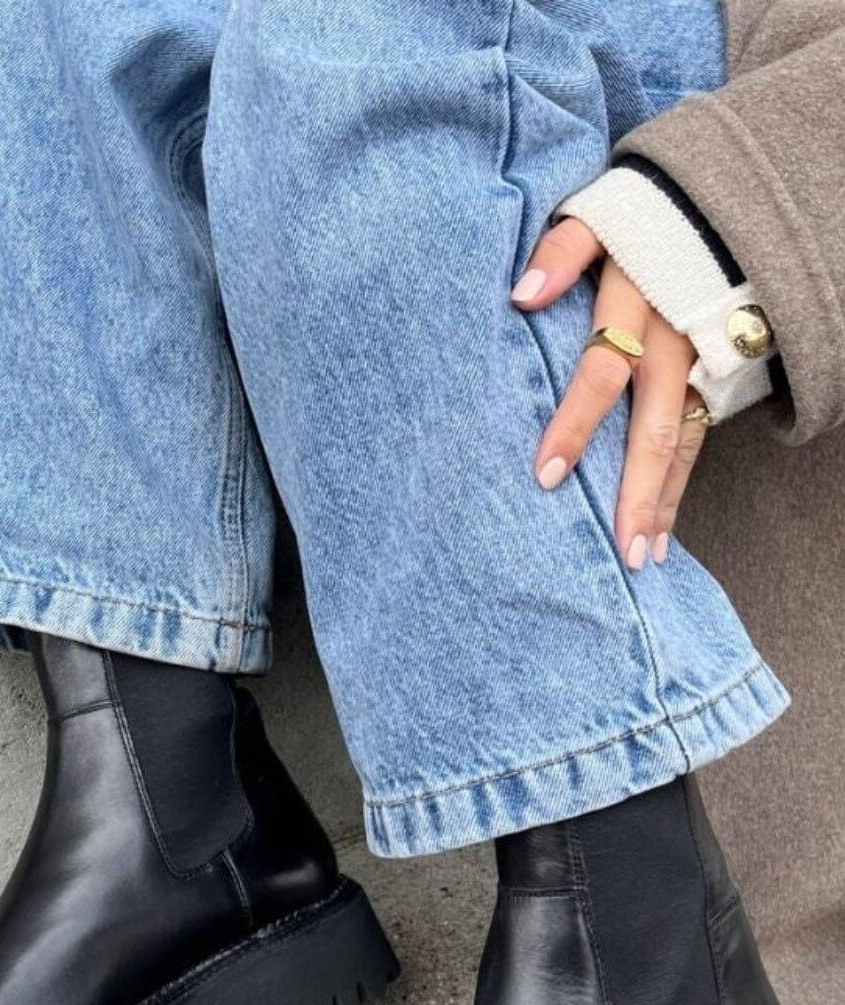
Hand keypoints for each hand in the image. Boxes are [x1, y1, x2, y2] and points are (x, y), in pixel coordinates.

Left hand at [512, 217, 709, 570]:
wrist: (725, 203)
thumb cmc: (643, 219)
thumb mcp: (600, 215)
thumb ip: (562, 250)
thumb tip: (522, 294)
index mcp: (638, 303)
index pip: (600, 373)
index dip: (574, 425)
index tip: (546, 476)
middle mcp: (675, 342)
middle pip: (653, 429)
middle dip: (636, 494)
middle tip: (621, 553)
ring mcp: (702, 364)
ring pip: (683, 444)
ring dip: (663, 502)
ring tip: (643, 558)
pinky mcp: (720, 377)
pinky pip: (698, 439)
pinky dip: (678, 485)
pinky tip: (661, 527)